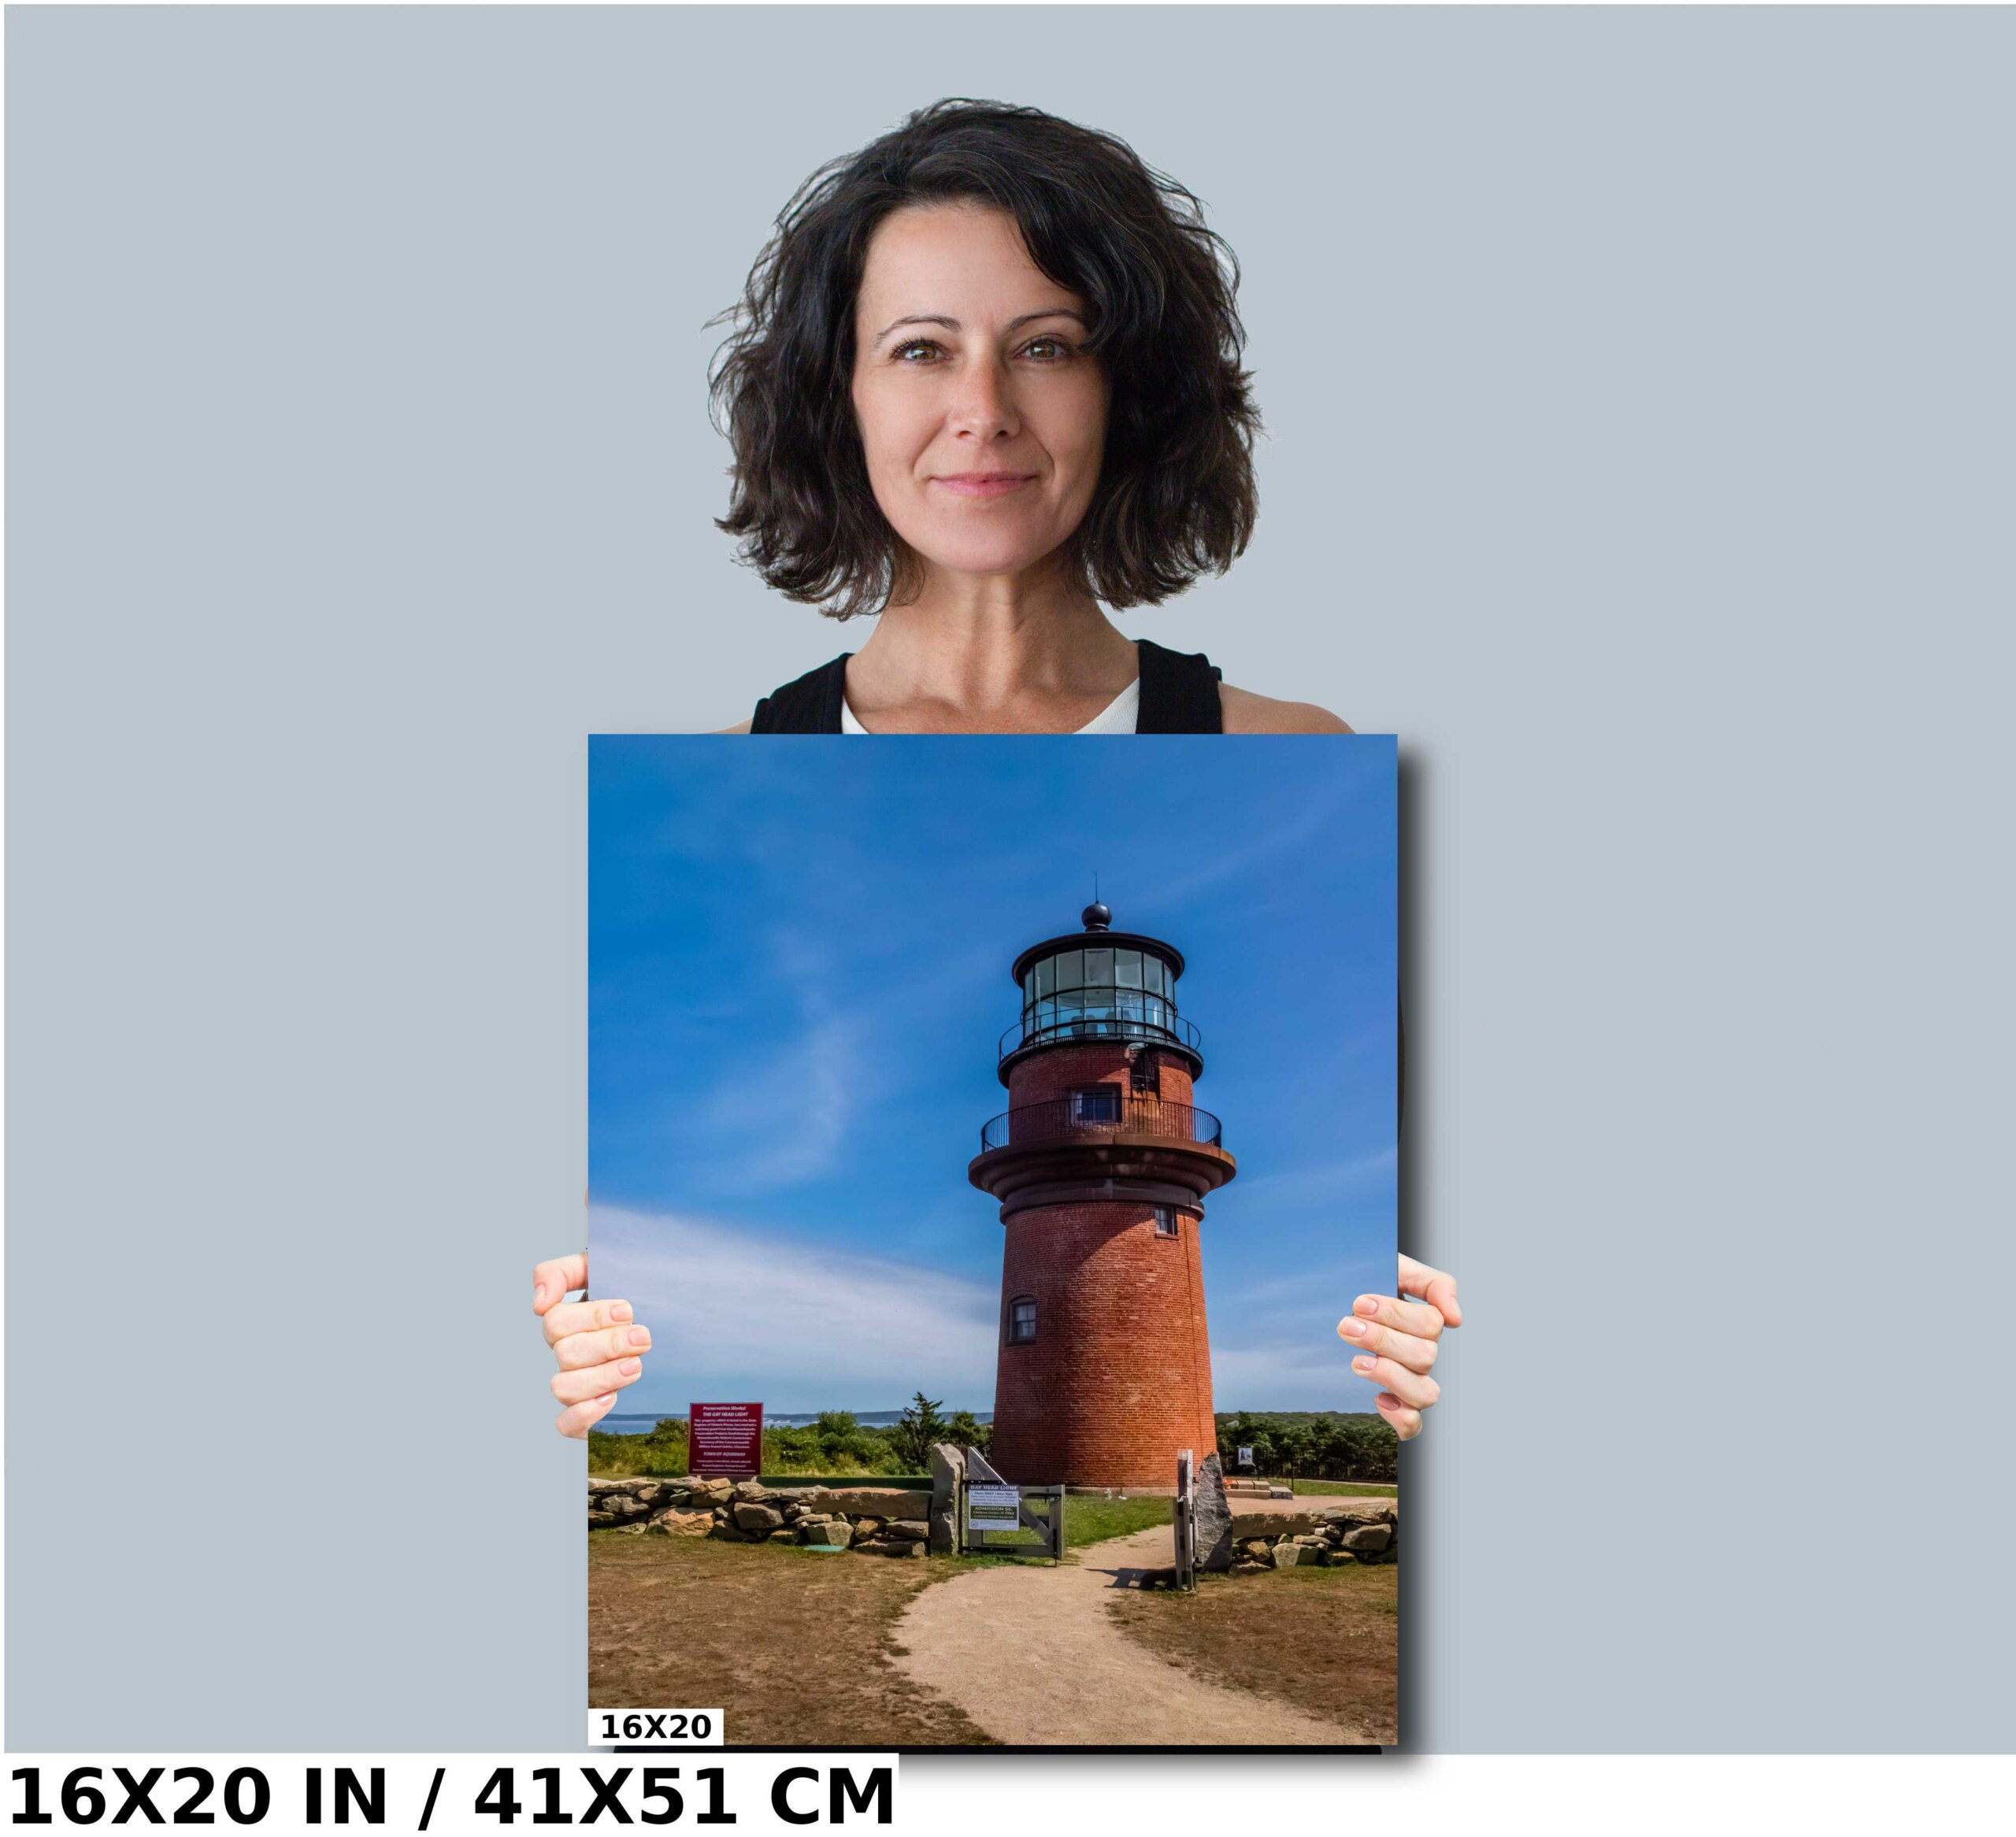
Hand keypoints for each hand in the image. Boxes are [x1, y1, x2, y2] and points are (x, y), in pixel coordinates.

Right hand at [533, 1250, 650, 1437]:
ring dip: (601, 1377)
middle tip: (642, 1338)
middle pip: (566, 1354)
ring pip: (563, 1388)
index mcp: (566, 1323)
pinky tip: (612, 1399)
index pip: (556, 1321)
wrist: (666, 1323)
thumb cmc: (628, 1295)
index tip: (627, 1311)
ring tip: (636, 1366)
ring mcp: (574, 1385)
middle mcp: (566, 1355)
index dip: (591, 1317)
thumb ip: (562, 1272)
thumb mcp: (599, 1269)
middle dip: (608, 1345)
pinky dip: (585, 1414)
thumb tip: (539, 1302)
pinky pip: (566, 1425)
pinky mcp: (585, 1415)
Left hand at [1337, 1253, 1461, 1440]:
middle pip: (1425, 1357)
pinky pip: (1413, 1425)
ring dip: (1391, 1377)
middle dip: (1382, 1340)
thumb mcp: (1399, 1268)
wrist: (1336, 1296)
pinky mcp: (1396, 1404)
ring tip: (1357, 1362)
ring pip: (1426, 1394)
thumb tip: (1455, 1318)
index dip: (1395, 1315)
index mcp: (1427, 1323)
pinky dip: (1400, 1417)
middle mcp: (1423, 1354)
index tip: (1359, 1304)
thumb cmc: (1372, 1284)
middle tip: (1347, 1325)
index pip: (1430, 1325)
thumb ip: (1434, 1283)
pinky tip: (1378, 1398)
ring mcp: (1412, 1381)